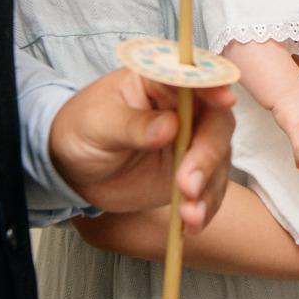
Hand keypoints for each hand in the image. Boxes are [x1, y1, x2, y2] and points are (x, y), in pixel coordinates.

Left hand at [48, 68, 235, 233]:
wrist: (74, 167)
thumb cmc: (82, 130)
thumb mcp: (96, 123)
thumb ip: (131, 124)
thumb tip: (168, 126)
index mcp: (160, 81)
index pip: (194, 75)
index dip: (213, 85)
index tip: (223, 100)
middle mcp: (185, 107)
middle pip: (216, 120)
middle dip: (208, 153)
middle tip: (188, 184)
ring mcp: (192, 140)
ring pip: (218, 157)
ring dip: (208, 187)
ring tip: (189, 214)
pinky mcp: (192, 171)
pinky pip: (210, 187)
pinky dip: (205, 206)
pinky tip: (191, 223)